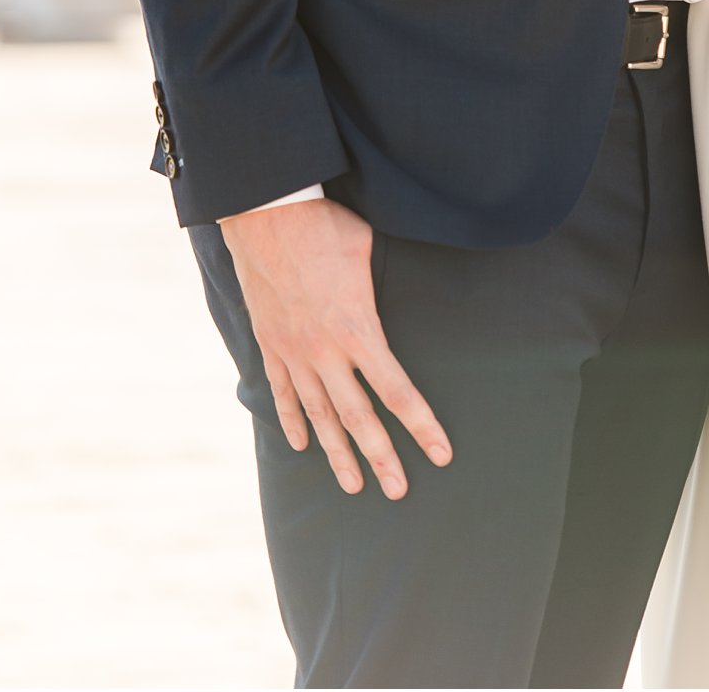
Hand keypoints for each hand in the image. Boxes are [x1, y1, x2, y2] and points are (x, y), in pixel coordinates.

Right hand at [218, 197, 450, 497]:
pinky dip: (293, 422)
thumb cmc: (326, 226)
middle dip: (382, 458)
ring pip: (319, 416)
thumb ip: (385, 280)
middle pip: (359, 418)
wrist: (267, 216)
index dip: (421, 425)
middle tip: (399, 492)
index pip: (397, 391)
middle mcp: (326, 352)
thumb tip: (409, 280)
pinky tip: (302, 446)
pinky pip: (284, 393)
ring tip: (354, 486)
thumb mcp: (369, 250)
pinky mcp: (271, 345)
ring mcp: (294, 353)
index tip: (441, 453)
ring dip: (338, 454)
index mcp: (359, 330)